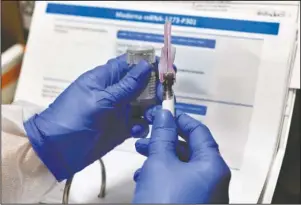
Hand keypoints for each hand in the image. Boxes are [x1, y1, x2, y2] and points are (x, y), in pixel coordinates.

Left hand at [24, 54, 158, 180]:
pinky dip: (142, 126)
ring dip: (151, 108)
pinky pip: (139, 123)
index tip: (167, 68)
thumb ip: (126, 86)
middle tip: (162, 96)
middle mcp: (115, 92)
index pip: (130, 64)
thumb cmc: (74, 118)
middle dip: (155, 88)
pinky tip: (136, 131)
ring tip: (151, 116)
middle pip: (142, 84)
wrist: (56, 150)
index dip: (149, 63)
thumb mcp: (101, 100)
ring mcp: (119, 111)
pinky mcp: (121, 128)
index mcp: (106, 78)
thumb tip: (146, 65)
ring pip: (144, 104)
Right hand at [133, 107, 230, 202]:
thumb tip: (164, 113)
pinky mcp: (191, 203)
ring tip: (140, 152)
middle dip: (165, 139)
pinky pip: (178, 183)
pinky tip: (143, 177)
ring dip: (160, 157)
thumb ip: (163, 135)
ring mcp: (203, 194)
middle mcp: (212, 179)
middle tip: (146, 133)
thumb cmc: (165, 198)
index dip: (180, 119)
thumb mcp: (161, 162)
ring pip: (181, 166)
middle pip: (189, 149)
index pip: (199, 131)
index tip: (163, 112)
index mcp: (212, 165)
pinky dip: (162, 175)